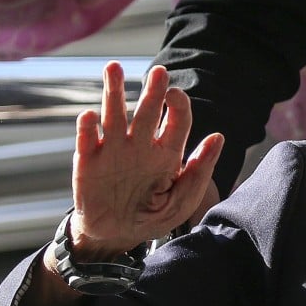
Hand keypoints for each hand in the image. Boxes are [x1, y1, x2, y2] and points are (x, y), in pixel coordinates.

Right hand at [70, 61, 222, 258]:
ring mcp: (113, 150)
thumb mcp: (183, 201)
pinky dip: (87, 128)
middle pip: (147, 111)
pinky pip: (87, 140)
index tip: (176, 95)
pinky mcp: (88, 161)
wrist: (116, 236)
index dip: (178, 105)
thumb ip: (200, 171)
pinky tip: (90, 116)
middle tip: (158, 73)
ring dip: (113, 92)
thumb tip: (218, 137)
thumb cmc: (152, 217)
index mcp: (167, 153)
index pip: (177, 121)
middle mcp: (140, 145)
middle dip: (153, 91)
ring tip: (113, 68)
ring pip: (113, 114)